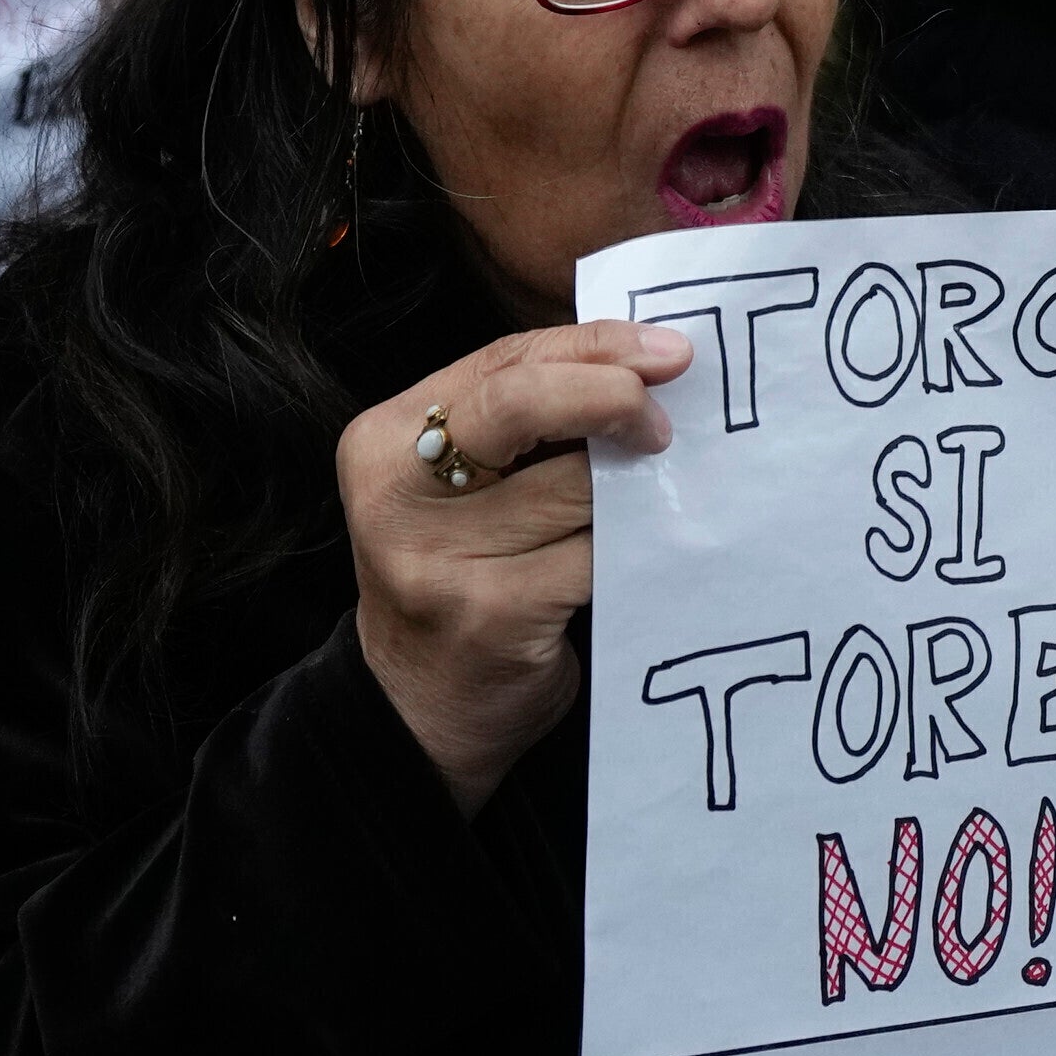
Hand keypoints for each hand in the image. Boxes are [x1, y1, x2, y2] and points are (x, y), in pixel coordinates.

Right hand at [344, 318, 687, 814]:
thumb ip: (529, 420)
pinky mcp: (492, 615)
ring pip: (576, 487)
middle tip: (665, 422)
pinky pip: (594, 556)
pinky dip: (633, 547)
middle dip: (611, 395)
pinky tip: (644, 551)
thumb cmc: (463, 574)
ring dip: (632, 487)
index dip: (594, 345)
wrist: (420, 710)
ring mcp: (438, 558)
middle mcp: (397, 493)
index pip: (503, 361)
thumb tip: (649, 365)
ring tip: (651, 497)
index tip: (669, 350)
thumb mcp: (465, 486)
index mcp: (385, 440)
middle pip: (522, 404)